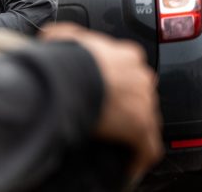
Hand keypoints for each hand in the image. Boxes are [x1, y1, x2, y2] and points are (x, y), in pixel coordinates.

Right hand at [39, 23, 162, 178]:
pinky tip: (128, 165)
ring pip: (146, 121)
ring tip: (115, 142)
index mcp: (127, 55)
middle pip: (141, 95)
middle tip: (107, 115)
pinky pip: (148, 148)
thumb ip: (67, 36)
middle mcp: (141, 78)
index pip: (131, 69)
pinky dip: (139, 158)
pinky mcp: (141, 128)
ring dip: (133, 132)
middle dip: (128, 106)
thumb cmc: (65, 59)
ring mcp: (144, 103)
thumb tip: (53, 37)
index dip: (118, 81)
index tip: (105, 88)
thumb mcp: (62, 37)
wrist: (68, 79)